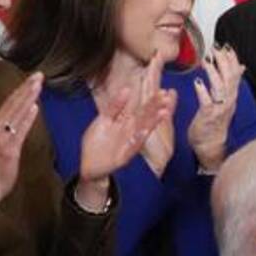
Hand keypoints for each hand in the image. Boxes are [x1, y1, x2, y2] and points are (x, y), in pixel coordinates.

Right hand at [0, 72, 42, 204]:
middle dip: (25, 89)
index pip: (9, 104)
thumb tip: (31, 107)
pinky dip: (26, 119)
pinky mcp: (9, 152)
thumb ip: (17, 125)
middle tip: (38, 75)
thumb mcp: (7, 142)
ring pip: (15, 115)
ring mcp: (2, 140)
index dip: (21, 90)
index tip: (34, 78)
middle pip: (11, 105)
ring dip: (26, 99)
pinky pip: (18, 132)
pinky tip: (34, 108)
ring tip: (37, 85)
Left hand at [80, 54, 176, 200]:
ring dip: (153, 122)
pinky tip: (145, 131)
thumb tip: (127, 89)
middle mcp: (131, 132)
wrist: (88, 165)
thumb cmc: (97, 143)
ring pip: (143, 131)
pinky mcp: (124, 156)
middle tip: (166, 97)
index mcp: (126, 122)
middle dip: (156, 108)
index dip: (152, 101)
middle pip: (145, 117)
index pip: (142, 109)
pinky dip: (138, 139)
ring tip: (163, 112)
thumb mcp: (103, 119)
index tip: (163, 91)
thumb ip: (115, 106)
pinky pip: (132, 146)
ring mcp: (129, 144)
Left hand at [187, 44, 245, 171]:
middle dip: (224, 62)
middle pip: (230, 78)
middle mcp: (229, 101)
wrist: (210, 145)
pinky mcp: (209, 117)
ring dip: (214, 74)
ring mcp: (220, 109)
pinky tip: (197, 82)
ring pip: (220, 88)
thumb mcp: (226, 100)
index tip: (226, 47)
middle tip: (215, 49)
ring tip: (206, 61)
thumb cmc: (215, 122)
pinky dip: (203, 92)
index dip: (232, 60)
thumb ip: (231, 82)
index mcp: (232, 96)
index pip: (235, 74)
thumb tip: (241, 67)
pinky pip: (207, 103)